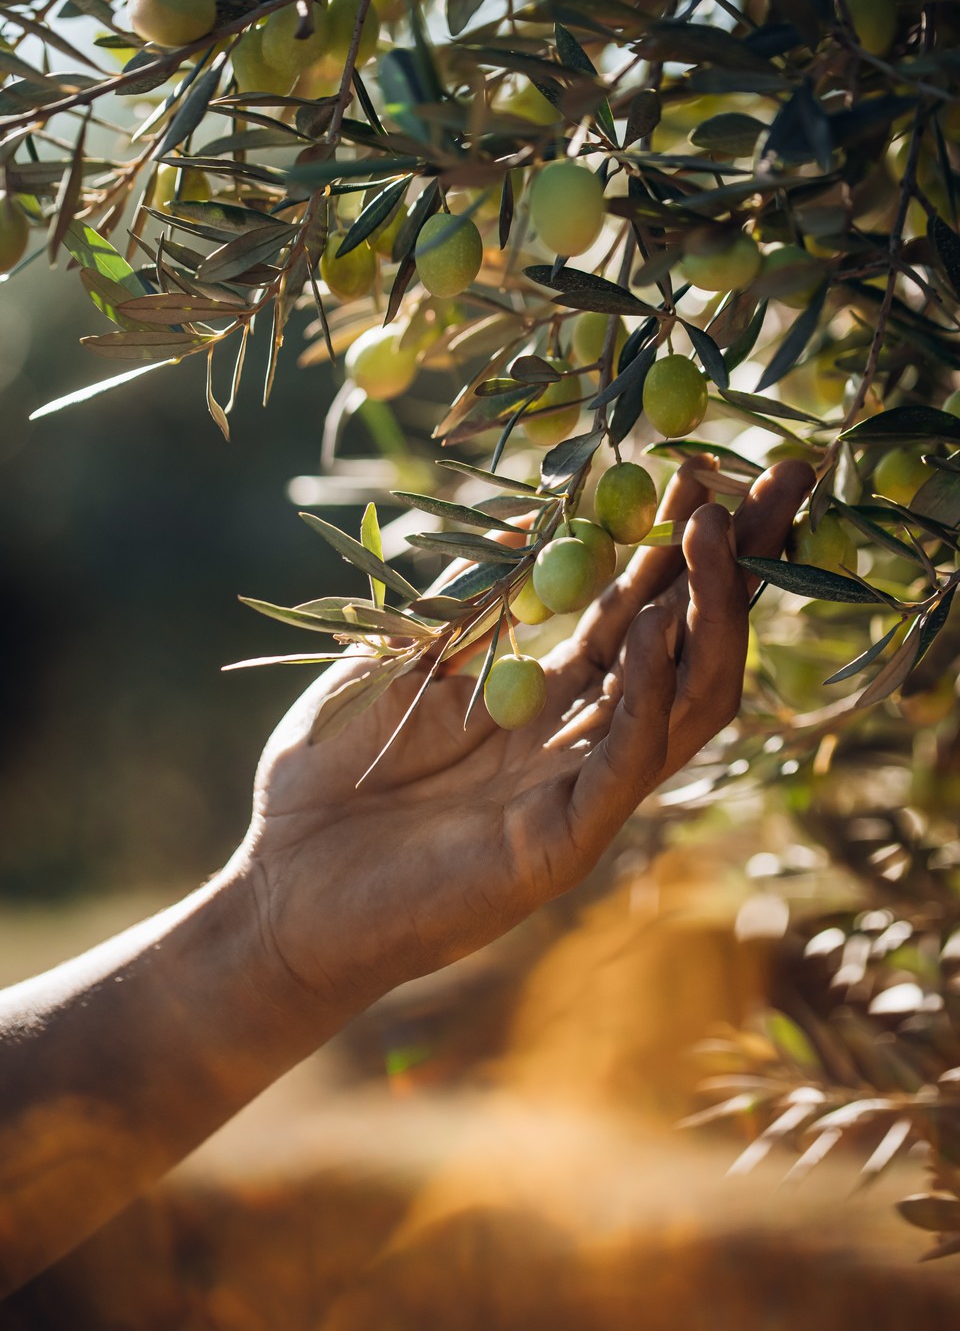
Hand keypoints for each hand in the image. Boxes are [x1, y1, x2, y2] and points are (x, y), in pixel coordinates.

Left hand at [236, 459, 812, 1015]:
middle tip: (784, 482)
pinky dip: (650, 695)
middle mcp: (580, 739)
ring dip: (709, 617)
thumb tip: (533, 523)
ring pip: (684, 703)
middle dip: (736, 564)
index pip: (641, 607)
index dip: (678, 543)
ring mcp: (579, 792)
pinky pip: (628, 763)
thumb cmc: (328, 771)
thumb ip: (474, 605)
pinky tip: (660, 626)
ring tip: (716, 535)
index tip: (710, 466)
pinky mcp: (561, 844)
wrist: (280, 885)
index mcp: (545, 694)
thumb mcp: (401, 659)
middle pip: (687, 644)